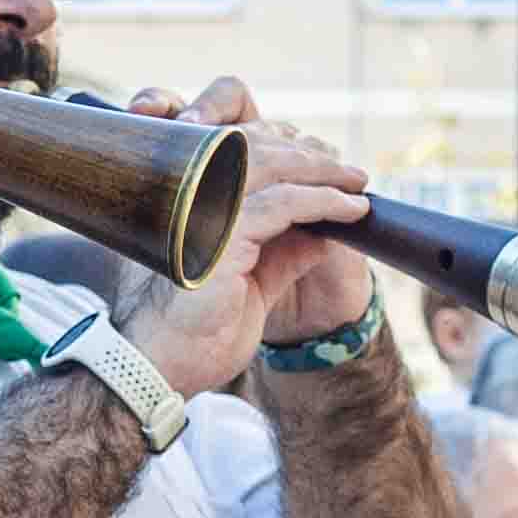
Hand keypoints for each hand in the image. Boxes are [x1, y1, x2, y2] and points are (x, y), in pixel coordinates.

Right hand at [112, 80, 377, 396]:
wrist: (161, 370)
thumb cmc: (196, 331)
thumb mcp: (252, 281)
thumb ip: (282, 250)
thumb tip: (324, 228)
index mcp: (185, 201)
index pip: (237, 152)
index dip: (286, 151)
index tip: (328, 167)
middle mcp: (187, 196)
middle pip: (254, 147)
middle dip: (309, 156)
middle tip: (351, 172)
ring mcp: (199, 210)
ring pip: (272, 165)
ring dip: (322, 171)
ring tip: (356, 183)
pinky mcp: (219, 233)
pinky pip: (284, 203)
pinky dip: (325, 202)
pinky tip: (352, 209)